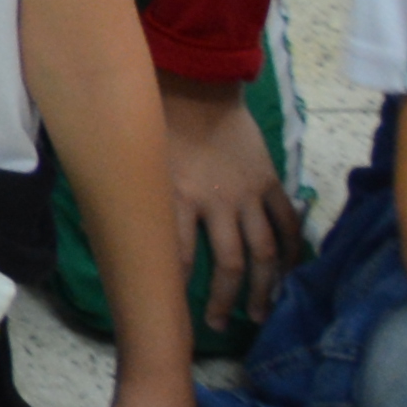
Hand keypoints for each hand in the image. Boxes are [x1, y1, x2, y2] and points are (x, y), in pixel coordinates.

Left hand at [159, 79, 301, 338]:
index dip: (178, 289)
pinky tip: (288, 273)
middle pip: (228, 263)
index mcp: (176, 196)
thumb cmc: (156, 120)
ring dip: (263, 287)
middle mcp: (216, 201)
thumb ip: (133, 201)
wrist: (195, 82)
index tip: (175, 314)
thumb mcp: (136, 161)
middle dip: (224, 299)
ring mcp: (247, 193)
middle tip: (219, 325)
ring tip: (259, 314)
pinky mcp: (269, 180)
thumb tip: (115, 235)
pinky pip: (286, 222)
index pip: (177, 255)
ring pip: (263, 251)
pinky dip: (291, 250)